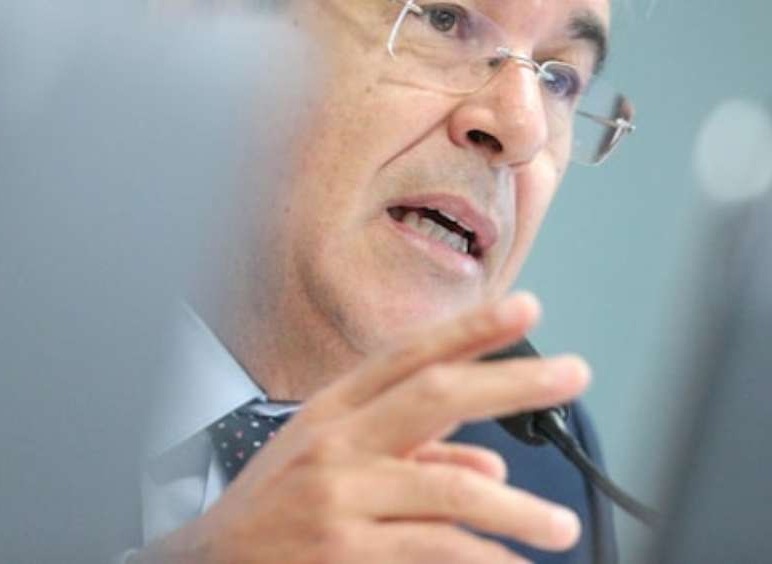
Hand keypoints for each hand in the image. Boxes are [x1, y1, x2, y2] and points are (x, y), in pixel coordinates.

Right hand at [135, 292, 588, 562]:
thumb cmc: (273, 512)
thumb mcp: (330, 464)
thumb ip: (412, 455)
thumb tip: (490, 460)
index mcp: (331, 410)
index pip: (409, 356)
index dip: (470, 329)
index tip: (526, 308)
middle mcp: (336, 443)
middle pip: (437, 396)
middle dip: (511, 382)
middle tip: (574, 374)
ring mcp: (340, 498)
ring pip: (452, 488)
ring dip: (517, 507)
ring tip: (560, 526)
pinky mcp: (347, 554)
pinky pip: (437, 551)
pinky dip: (485, 559)